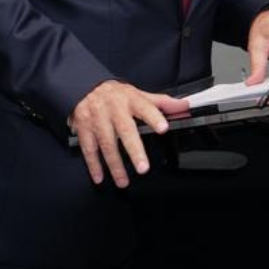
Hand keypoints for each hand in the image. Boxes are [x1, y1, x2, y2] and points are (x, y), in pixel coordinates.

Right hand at [69, 80, 188, 187]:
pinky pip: (89, 148)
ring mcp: (97, 118)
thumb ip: (162, 102)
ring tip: (123, 181)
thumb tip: (184, 106)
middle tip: (143, 168)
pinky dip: (93, 164)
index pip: (145, 107)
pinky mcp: (84, 128)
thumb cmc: (116, 95)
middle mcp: (114, 109)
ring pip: (106, 143)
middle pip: (125, 130)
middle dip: (134, 150)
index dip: (154, 117)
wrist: (85, 87)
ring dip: (114, 164)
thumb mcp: (139, 94)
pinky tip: (100, 177)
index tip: (163, 128)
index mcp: (130, 99)